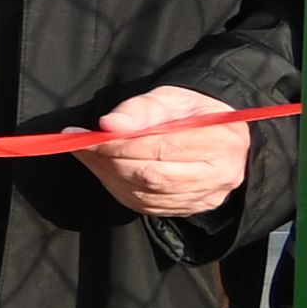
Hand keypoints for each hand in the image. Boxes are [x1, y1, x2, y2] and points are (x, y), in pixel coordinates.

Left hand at [83, 83, 251, 221]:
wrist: (214, 133)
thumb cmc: (190, 113)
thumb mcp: (170, 98)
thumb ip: (140, 109)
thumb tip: (109, 124)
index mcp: (223, 140)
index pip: (163, 147)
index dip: (122, 144)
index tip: (91, 136)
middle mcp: (221, 174)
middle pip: (154, 175)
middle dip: (111, 161)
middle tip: (83, 145)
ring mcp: (207, 196)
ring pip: (147, 195)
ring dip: (110, 176)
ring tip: (90, 156)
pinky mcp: (191, 208)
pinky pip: (147, 206)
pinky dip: (120, 189)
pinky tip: (106, 171)